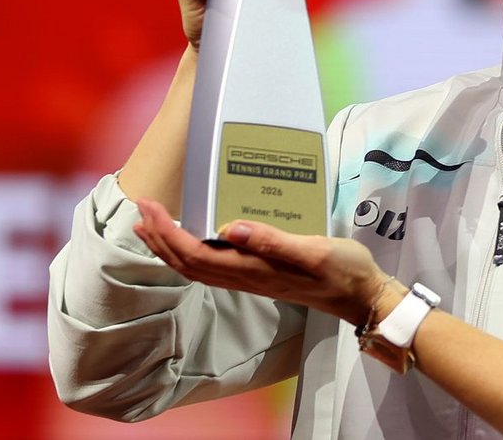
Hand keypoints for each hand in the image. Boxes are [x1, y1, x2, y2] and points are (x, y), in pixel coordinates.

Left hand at [132, 197, 386, 324]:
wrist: (361, 296)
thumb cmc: (343, 271)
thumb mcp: (315, 251)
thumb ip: (273, 241)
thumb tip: (231, 228)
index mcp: (253, 269)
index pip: (196, 253)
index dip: (167, 233)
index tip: (151, 207)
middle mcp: (245, 277)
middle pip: (187, 263)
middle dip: (159, 237)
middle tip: (141, 208)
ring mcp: (250, 279)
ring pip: (196, 268)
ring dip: (168, 247)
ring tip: (151, 225)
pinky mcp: (258, 275)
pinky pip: (212, 267)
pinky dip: (190, 252)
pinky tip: (192, 239)